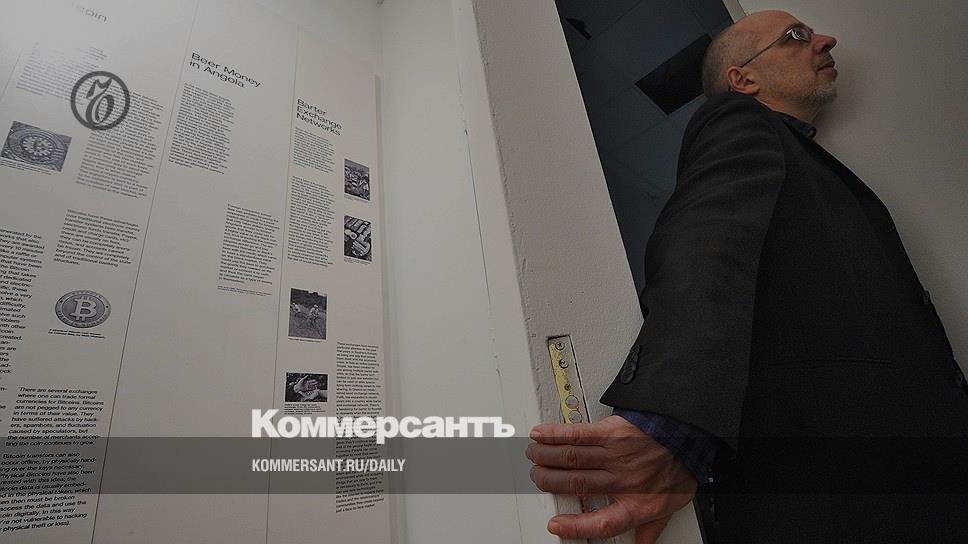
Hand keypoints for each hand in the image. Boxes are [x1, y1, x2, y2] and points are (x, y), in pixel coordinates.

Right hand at [527, 415, 696, 542]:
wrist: (690, 433)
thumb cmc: (679, 467)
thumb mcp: (669, 504)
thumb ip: (650, 528)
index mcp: (636, 503)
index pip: (601, 522)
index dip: (575, 526)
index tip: (555, 525)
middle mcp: (623, 480)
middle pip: (576, 484)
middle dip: (549, 481)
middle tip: (536, 478)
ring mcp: (616, 454)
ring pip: (572, 458)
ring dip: (547, 457)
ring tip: (533, 456)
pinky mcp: (612, 431)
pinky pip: (578, 434)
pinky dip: (555, 434)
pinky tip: (541, 434)